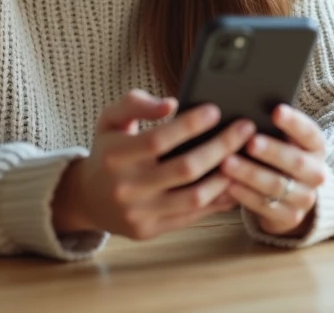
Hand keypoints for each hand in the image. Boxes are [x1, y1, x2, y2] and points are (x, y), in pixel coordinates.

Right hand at [52, 89, 255, 240]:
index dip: (190, 124)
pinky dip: (217, 199)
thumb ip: (136, 102)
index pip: (158, 139)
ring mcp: (139, 213)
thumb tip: (171, 104)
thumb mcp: (111, 119)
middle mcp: (126, 187)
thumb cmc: (108, 150)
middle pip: (185, 168)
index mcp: (114, 155)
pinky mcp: (150, 230)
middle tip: (245, 129)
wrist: (87, 198)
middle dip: (221, 146)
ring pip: (194, 197)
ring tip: (246, 155)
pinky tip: (234, 180)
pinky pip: (192, 215)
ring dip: (226, 175)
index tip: (215, 110)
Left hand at [220, 104, 326, 236]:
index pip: (309, 132)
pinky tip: (227, 185)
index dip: (294, 122)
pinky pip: (265, 206)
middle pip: (295, 162)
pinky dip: (245, 195)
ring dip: (250, 173)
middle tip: (249, 141)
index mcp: (315, 147)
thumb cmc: (278, 156)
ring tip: (226, 162)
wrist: (292, 196)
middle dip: (271, 151)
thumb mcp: (283, 140)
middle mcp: (316, 173)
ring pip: (277, 185)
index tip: (276, 110)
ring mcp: (304, 198)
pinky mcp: (289, 217)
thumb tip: (242, 107)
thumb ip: (270, 126)